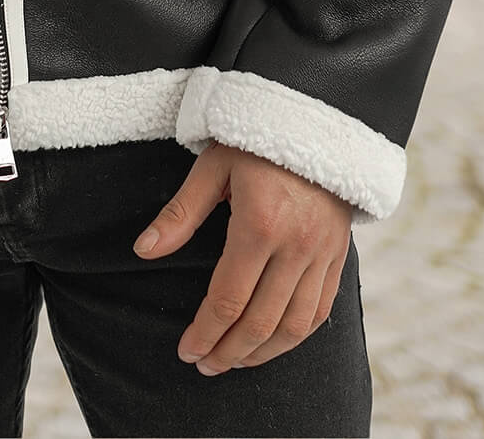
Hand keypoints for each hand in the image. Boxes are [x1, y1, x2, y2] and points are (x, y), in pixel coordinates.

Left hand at [132, 142, 350, 373]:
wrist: (317, 119)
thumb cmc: (256, 139)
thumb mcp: (213, 166)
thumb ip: (180, 213)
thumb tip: (144, 250)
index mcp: (260, 224)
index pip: (228, 299)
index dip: (205, 332)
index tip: (187, 352)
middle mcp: (296, 245)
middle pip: (260, 322)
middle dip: (229, 352)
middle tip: (205, 365)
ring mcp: (322, 253)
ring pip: (295, 326)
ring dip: (262, 354)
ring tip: (235, 362)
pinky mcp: (339, 254)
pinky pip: (321, 310)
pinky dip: (296, 336)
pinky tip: (274, 342)